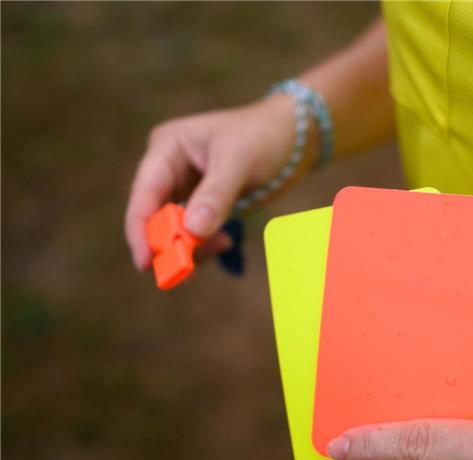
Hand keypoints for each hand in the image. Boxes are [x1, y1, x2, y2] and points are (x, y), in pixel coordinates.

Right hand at [123, 94, 304, 270]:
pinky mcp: (201, 203)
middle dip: (168, 243)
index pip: (143, 194)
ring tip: (223, 243)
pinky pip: (193, 231)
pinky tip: (226, 240)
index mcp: (166, 148)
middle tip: (185, 271)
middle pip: (154, 216)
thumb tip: (191, 232)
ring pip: (173, 228)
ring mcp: (183, 187)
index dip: (141, 230)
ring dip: (191, 246)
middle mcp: (167, 168)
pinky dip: (205, 243)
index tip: (146, 262)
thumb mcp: (238, 161)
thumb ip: (215, 195)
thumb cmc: (262, 136)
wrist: (290, 135)